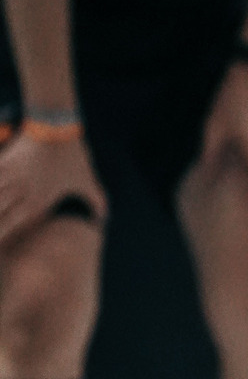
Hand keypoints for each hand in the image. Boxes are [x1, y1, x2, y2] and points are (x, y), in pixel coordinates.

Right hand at [0, 129, 106, 247]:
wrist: (56, 125)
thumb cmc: (73, 156)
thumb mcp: (87, 180)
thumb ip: (96, 201)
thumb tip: (105, 217)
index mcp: (38, 202)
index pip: (13, 227)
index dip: (0, 239)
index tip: (0, 253)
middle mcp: (20, 192)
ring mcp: (9, 177)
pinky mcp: (2, 161)